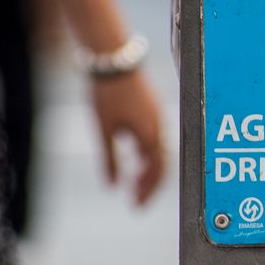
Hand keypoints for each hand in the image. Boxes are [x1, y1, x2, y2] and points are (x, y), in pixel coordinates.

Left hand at [89, 70, 165, 204]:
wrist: (113, 59)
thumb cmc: (107, 92)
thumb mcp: (104, 128)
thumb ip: (109, 159)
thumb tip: (112, 186)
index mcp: (150, 134)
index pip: (155, 171)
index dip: (147, 191)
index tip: (135, 206)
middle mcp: (159, 127)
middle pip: (161, 164)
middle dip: (149, 185)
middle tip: (136, 201)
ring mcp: (158, 116)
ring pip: (159, 151)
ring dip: (149, 170)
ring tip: (134, 182)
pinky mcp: (152, 108)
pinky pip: (156, 138)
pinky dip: (148, 154)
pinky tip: (135, 156)